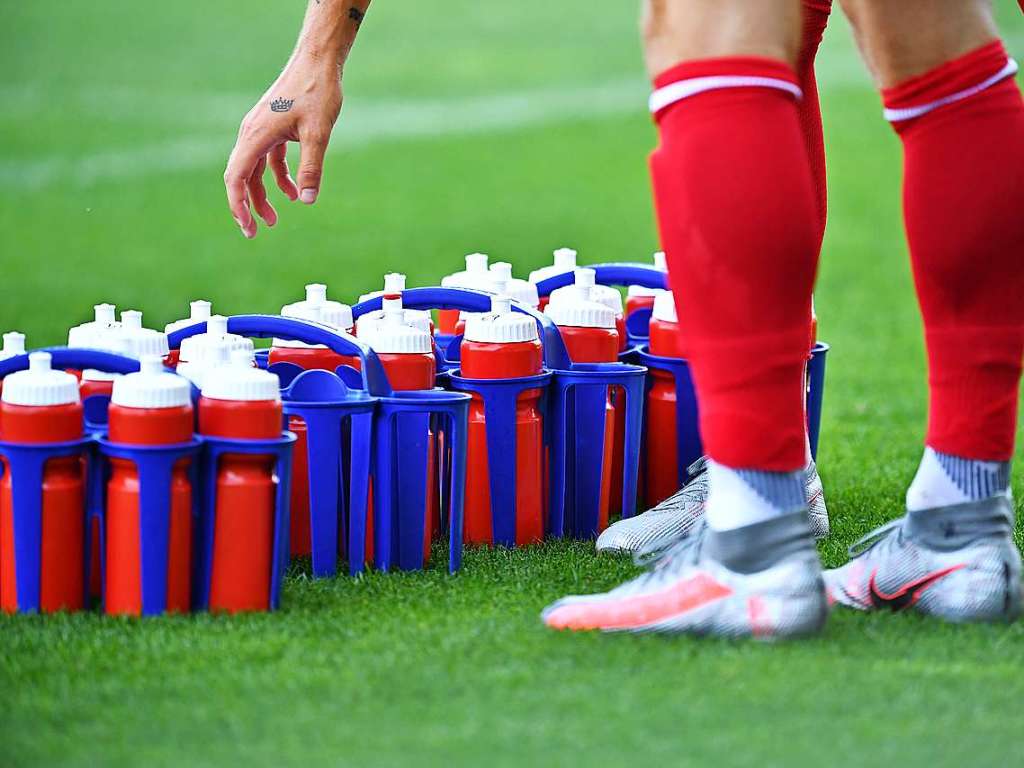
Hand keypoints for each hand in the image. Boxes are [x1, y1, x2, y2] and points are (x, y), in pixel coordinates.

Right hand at [224, 55, 341, 237]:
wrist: (318, 60)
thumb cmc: (317, 92)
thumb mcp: (318, 134)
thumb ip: (311, 169)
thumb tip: (306, 201)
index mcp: (255, 135)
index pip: (236, 178)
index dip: (238, 206)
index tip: (248, 227)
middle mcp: (251, 133)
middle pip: (240, 177)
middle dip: (246, 206)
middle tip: (255, 232)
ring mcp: (260, 129)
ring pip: (253, 169)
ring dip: (262, 194)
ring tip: (274, 219)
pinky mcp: (272, 126)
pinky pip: (267, 159)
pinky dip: (276, 177)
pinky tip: (292, 191)